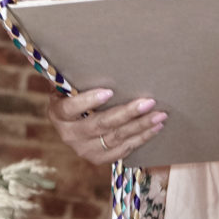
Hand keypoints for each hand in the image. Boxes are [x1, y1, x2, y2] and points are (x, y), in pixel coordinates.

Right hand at [47, 86, 167, 165]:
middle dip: (127, 114)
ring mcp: (83, 150)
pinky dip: (141, 139)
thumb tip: (105, 59)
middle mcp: (69, 135)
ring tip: (159, 115)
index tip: (109, 91)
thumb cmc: (74, 95)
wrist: (70, 122)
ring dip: (140, 127)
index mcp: (58, 114)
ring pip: (115, 138)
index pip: (71, 108)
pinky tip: (155, 128)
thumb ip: (80, 79)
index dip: (89, 100)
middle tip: (148, 102)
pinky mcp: (98, 158)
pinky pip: (123, 150)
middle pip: (100, 124)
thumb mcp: (69, 86)